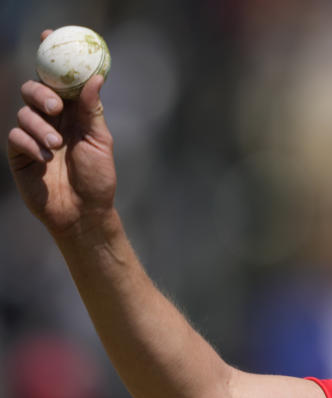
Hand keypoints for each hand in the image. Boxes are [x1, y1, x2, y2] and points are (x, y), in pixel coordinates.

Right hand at [7, 31, 116, 238]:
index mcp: (74, 113)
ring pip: (24, 112)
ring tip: (56, 147)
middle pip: (35, 89)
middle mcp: (52, 120)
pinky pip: (15, 135)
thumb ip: (93, 110)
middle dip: (42, 94)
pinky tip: (44, 158)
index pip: (60, 80)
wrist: (84, 212)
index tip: (49, 35)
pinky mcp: (19, 152)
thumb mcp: (100, 142)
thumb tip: (95, 77)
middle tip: (55, 107)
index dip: (53, 57)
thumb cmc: (97, 179)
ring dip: (40, 127)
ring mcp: (34, 135)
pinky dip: (30, 144)